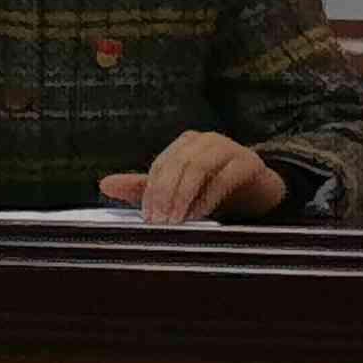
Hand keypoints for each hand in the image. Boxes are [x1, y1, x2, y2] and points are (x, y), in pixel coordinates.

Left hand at [99, 131, 286, 222]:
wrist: (258, 192)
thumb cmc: (212, 189)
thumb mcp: (177, 189)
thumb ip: (143, 187)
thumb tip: (104, 184)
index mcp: (186, 143)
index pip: (161, 164)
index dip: (151, 191)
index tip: (147, 217)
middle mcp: (206, 140)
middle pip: (178, 164)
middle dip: (164, 195)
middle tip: (158, 222)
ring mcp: (229, 148)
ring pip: (199, 167)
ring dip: (183, 196)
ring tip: (176, 221)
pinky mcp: (249, 163)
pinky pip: (224, 178)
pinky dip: (208, 198)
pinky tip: (199, 215)